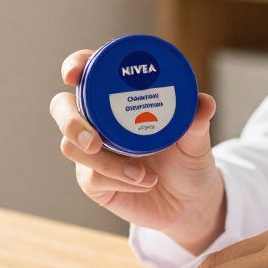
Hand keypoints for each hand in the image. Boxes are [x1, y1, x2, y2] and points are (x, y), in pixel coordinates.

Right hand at [50, 49, 225, 251]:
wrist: (190, 202)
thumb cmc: (189, 160)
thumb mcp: (197, 139)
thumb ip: (197, 121)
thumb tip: (205, 104)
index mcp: (120, 96)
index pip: (88, 69)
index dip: (75, 65)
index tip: (73, 74)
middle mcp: (99, 119)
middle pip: (62, 107)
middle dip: (71, 121)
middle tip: (95, 141)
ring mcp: (93, 150)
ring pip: (71, 146)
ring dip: (105, 162)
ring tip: (141, 173)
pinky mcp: (94, 180)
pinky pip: (91, 177)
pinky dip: (118, 180)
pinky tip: (143, 182)